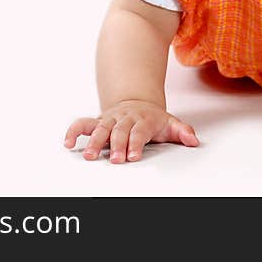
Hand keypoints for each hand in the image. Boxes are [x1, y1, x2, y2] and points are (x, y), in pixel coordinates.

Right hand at [64, 100, 198, 162]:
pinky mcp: (98, 121)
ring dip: (94, 141)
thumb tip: (193, 140)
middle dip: (116, 145)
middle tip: (115, 159)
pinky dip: (73, 131)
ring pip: (100, 128)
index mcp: (143, 119)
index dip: (135, 143)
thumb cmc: (152, 118)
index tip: (133, 156)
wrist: (137, 102)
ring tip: (89, 155)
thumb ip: (182, 131)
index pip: (139, 131)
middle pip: (119, 131)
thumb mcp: (170, 123)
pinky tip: (68, 143)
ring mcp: (110, 119)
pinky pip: (82, 123)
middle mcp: (124, 118)